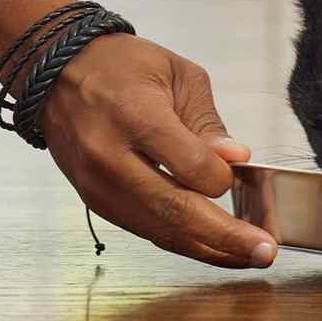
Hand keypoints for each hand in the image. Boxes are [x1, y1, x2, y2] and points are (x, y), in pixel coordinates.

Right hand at [40, 35, 276, 268]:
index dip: (222, 178)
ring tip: (245, 255)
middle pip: (175, 210)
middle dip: (226, 236)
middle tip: (264, 250)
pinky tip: (209, 245)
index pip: (191, 167)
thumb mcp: (176, 74)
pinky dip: (179, 239)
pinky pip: (143, 229)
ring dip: (207, 248)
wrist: (58, 72)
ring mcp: (97, 184)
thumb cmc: (119, 65)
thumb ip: (207, 122)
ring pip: (159, 230)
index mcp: (135, 115)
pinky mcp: (94, 201)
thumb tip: (236, 159)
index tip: (236, 172)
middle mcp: (110, 156)